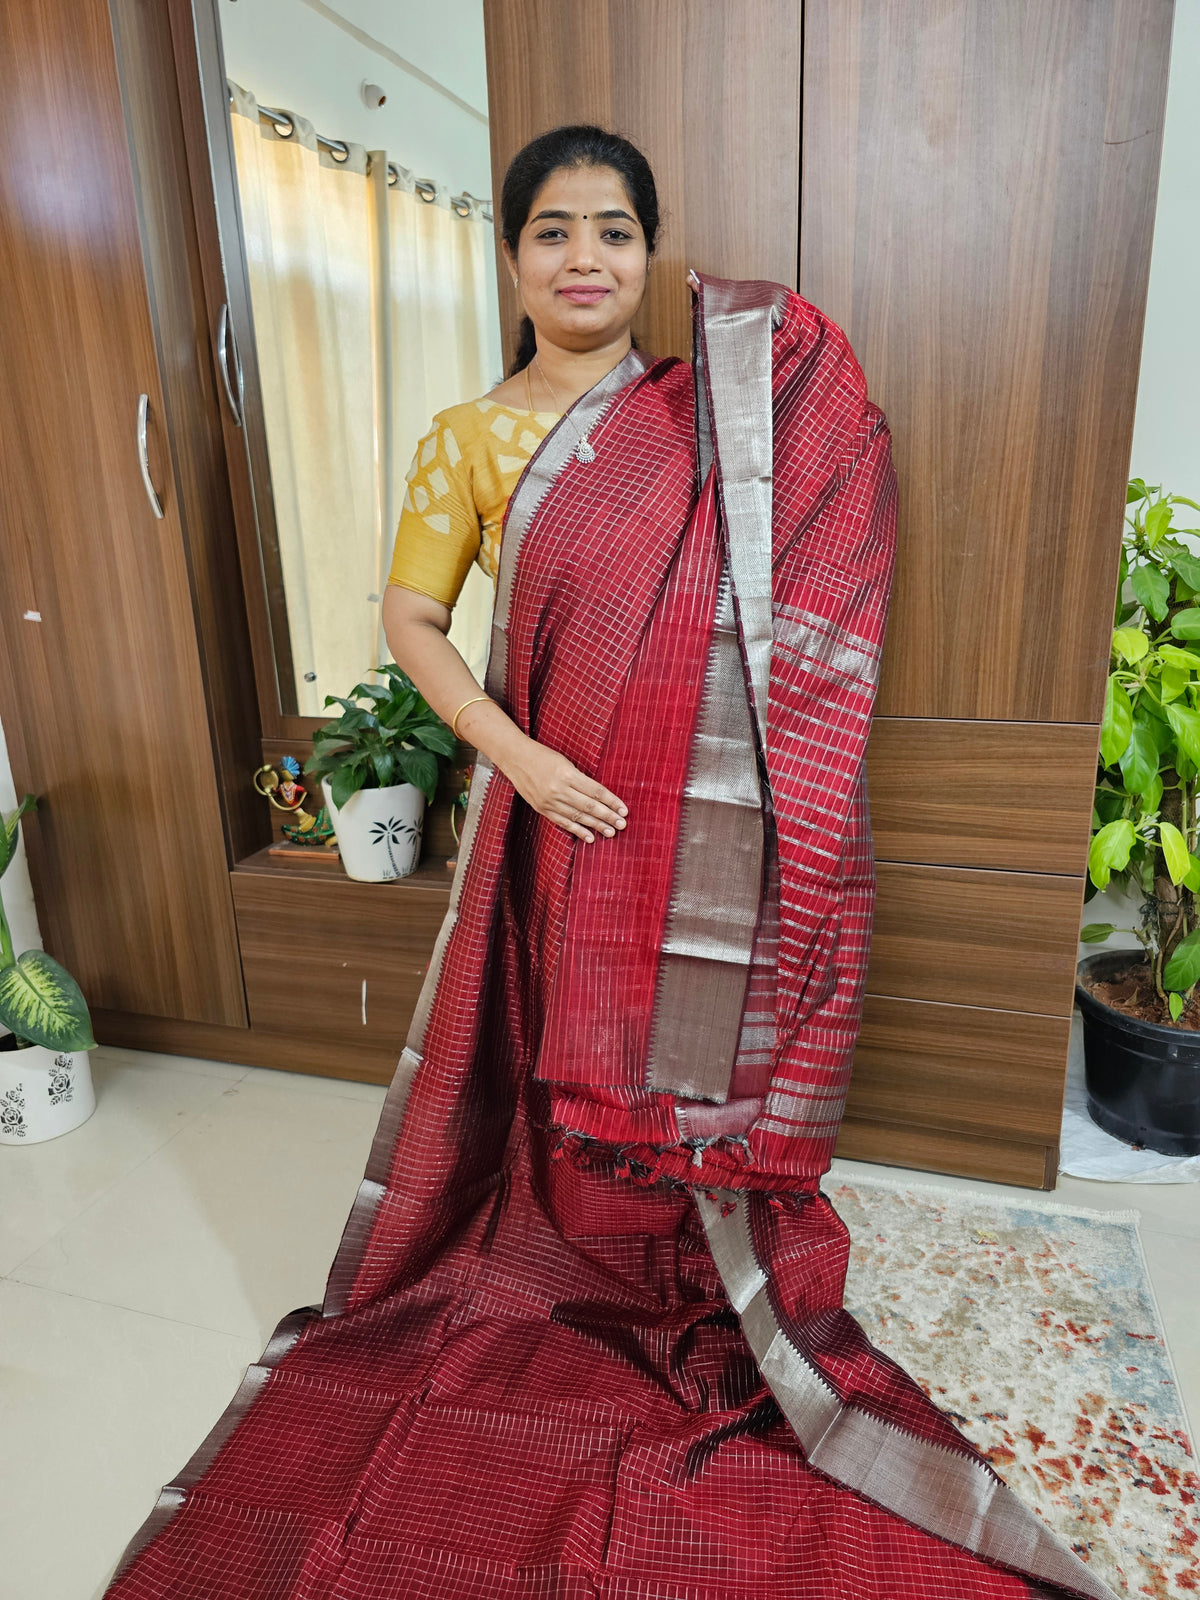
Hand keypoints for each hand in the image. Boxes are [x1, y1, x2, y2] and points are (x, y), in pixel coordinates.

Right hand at [502, 737, 627, 842]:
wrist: (516, 759)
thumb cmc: (543, 756)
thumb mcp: (565, 762)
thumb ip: (580, 779)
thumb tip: (600, 797)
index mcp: (567, 774)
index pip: (595, 790)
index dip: (611, 801)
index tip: (624, 809)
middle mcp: (559, 789)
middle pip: (589, 805)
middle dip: (608, 816)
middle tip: (622, 824)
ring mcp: (549, 801)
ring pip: (578, 816)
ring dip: (596, 826)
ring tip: (611, 832)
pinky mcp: (542, 809)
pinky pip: (563, 822)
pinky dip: (577, 831)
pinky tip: (590, 837)